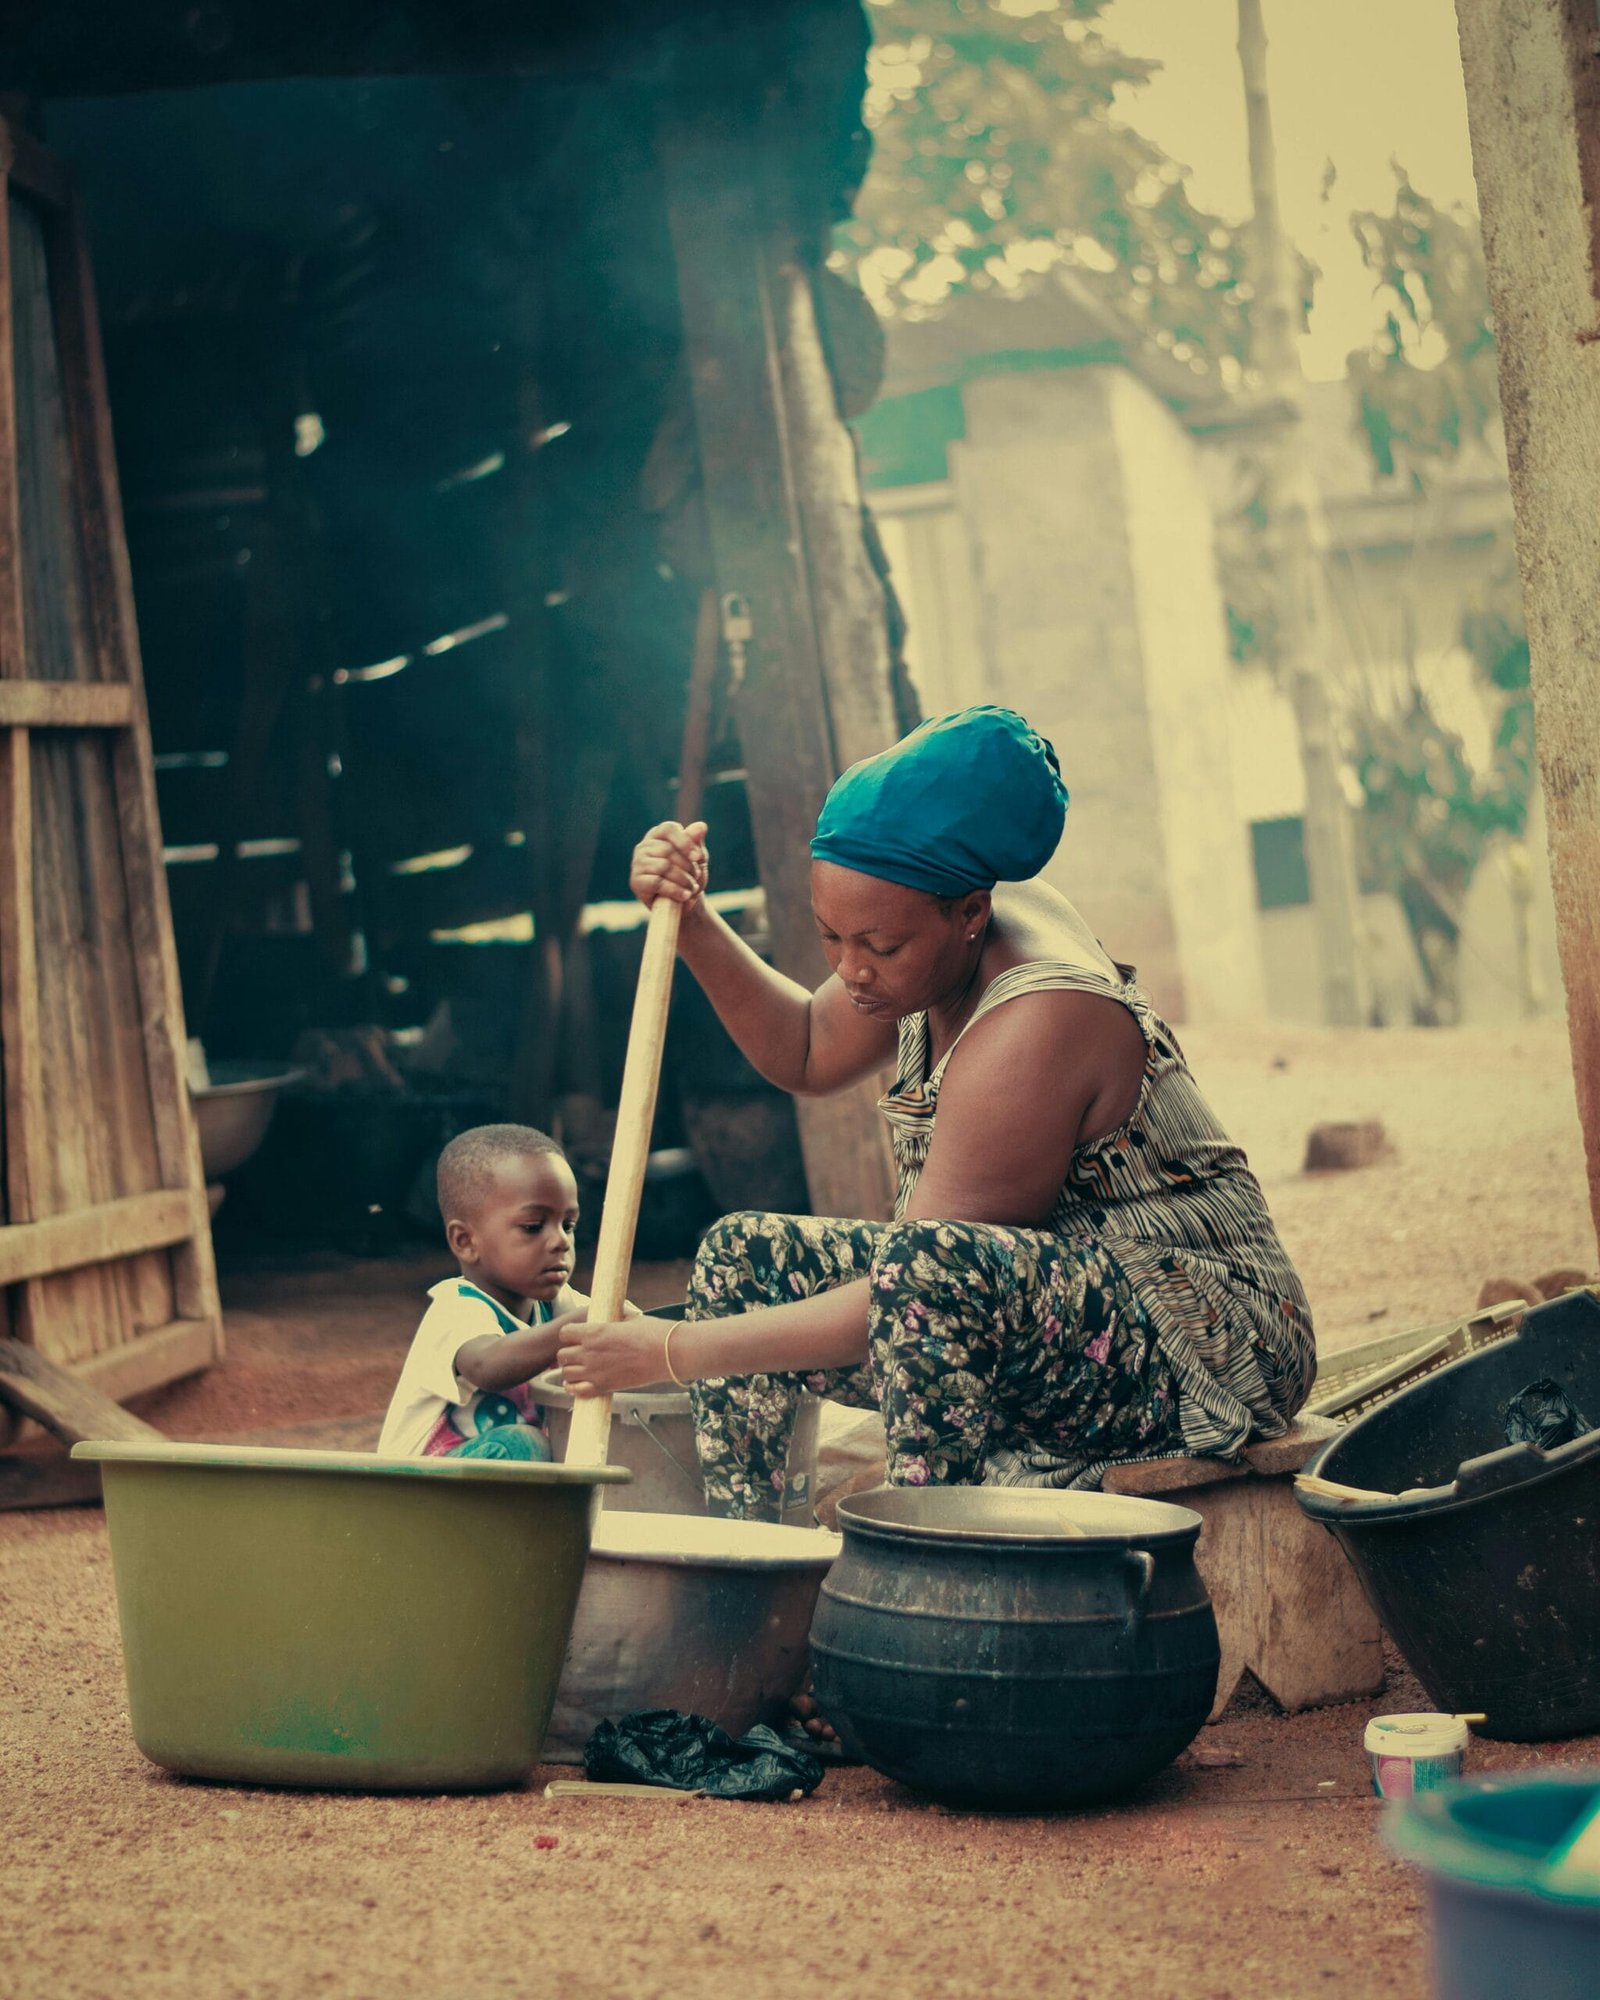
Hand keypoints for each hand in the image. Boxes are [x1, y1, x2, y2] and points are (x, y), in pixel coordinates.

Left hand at [558, 1315, 681, 1395]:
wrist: (668, 1354)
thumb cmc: (653, 1332)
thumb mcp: (631, 1318)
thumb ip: (616, 1318)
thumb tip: (615, 1315)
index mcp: (595, 1331)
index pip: (564, 1334)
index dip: (570, 1335)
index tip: (579, 1337)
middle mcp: (589, 1352)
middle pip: (562, 1355)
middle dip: (569, 1354)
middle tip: (581, 1354)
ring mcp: (594, 1371)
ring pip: (566, 1374)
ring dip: (571, 1371)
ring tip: (582, 1370)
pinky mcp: (603, 1387)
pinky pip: (576, 1391)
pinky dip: (575, 1388)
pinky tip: (582, 1384)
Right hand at [630, 820, 708, 911]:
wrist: (682, 901)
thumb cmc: (689, 874)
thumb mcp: (697, 858)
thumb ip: (696, 841)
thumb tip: (701, 826)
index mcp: (658, 835)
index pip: (668, 829)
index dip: (685, 842)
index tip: (698, 857)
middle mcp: (644, 846)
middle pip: (668, 850)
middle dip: (688, 866)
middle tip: (697, 877)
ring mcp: (637, 864)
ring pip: (663, 866)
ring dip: (683, 879)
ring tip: (692, 888)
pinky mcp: (636, 882)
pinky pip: (657, 882)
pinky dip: (675, 890)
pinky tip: (685, 895)